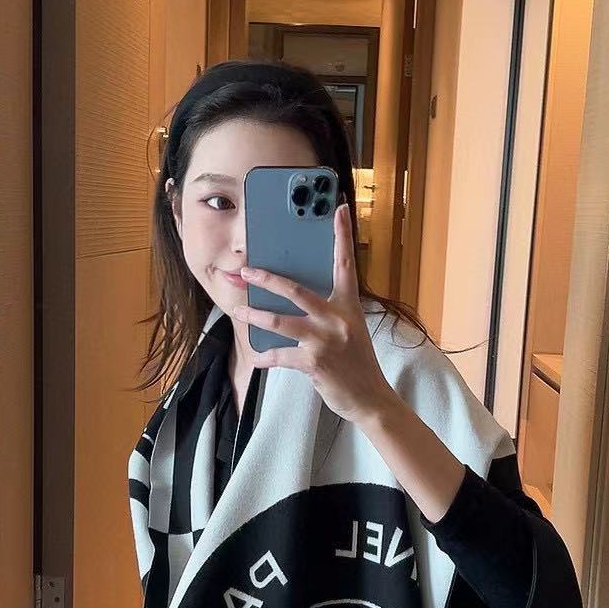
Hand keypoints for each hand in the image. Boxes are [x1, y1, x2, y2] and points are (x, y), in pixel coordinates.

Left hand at [234, 201, 395, 426]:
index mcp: (348, 305)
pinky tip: (254, 358)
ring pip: (281, 322)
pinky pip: (280, 356)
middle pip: (297, 291)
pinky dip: (264, 357)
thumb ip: (328, 312)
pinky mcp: (314, 362)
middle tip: (247, 270)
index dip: (343, 236)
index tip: (341, 209)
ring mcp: (325, 340)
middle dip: (268, 279)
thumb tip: (296, 299)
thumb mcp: (349, 329)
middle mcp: (337, 319)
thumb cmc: (356, 362)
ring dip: (255, 316)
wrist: (370, 398)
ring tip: (239, 310)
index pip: (345, 264)